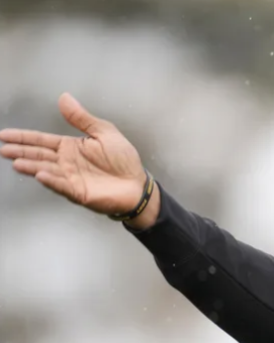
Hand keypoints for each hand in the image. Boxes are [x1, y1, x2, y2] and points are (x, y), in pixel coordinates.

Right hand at [0, 93, 157, 228]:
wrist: (138, 184)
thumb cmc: (123, 160)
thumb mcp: (104, 132)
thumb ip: (82, 118)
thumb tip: (64, 97)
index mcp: (71, 147)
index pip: (42, 140)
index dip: (24, 137)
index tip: (4, 134)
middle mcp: (66, 162)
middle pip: (39, 155)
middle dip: (20, 151)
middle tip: (3, 149)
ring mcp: (71, 178)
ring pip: (46, 170)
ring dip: (31, 166)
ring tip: (16, 162)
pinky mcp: (79, 192)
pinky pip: (63, 185)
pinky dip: (52, 181)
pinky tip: (40, 175)